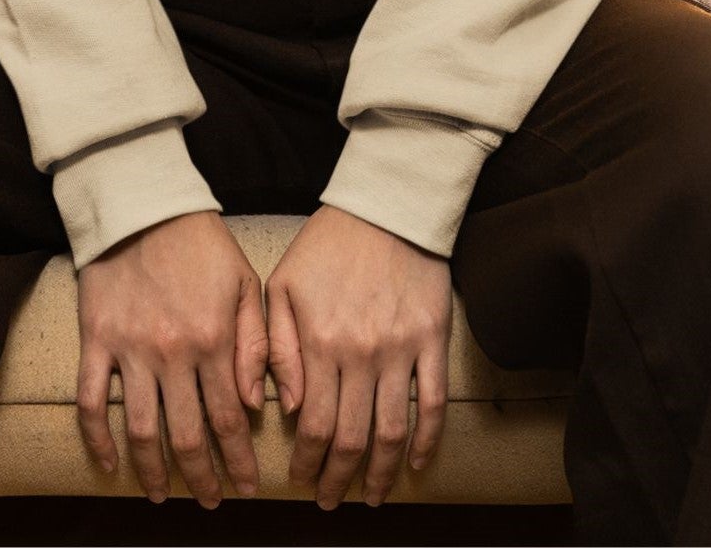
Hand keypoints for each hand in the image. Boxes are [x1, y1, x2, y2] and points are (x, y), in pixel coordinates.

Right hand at [76, 210, 266, 507]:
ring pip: (141, 430)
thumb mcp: (246, 284)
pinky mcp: (96, 341)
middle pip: (188, 436)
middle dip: (204, 478)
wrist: (143, 206)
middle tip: (213, 501)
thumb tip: (259, 405)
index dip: (240, 461)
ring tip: (165, 496)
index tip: (249, 487)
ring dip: (154, 472)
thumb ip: (257, 345)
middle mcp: (173, 353)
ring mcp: (130, 350)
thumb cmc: (202, 245)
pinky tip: (110, 466)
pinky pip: (91, 402)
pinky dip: (98, 440)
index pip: (230, 420)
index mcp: (214, 340)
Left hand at [266, 205, 451, 507]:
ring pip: (392, 431)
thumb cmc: (327, 246)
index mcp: (319, 343)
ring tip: (370, 496)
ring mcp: (400, 350)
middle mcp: (360, 354)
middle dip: (338, 479)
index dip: (307, 463)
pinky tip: (418, 465)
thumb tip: (283, 406)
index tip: (302, 482)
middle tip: (331, 501)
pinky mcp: (432, 341)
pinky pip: (434, 404)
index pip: (312, 424)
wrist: (386, 208)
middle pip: (350, 438)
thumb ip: (276, 348)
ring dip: (381, 473)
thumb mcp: (282, 286)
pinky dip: (428, 441)